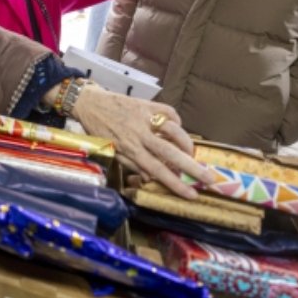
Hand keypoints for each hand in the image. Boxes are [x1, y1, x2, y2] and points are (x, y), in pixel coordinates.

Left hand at [69, 83, 214, 197]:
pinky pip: (169, 112)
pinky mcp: (146, 103)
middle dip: (192, 167)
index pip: (157, 170)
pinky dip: (177, 120)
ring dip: (187, 143)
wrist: (87, 103)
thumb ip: (132, 164)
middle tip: (210, 178)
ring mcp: (144, 118)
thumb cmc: (99, 130)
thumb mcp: (112, 152)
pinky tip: (177, 128)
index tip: (192, 194)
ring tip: (191, 152)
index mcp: (130, 149)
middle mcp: (139, 135)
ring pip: (174, 131)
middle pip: (170, 153)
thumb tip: (150, 178)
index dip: (175, 184)